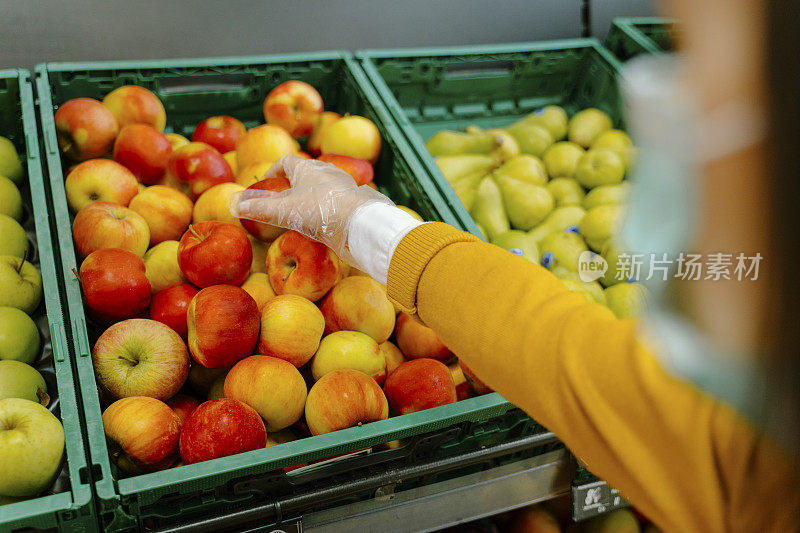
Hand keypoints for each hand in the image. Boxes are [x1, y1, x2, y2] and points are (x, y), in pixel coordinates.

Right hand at [231, 155, 393, 267]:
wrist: (360, 222)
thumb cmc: (321, 210)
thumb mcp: (285, 210)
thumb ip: (260, 208)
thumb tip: (234, 206)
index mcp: (308, 168)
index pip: (287, 162)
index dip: (274, 170)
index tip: (266, 181)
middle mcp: (327, 173)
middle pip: (306, 173)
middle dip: (293, 183)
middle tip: (281, 197)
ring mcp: (342, 188)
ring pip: (322, 187)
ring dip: (310, 196)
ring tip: (300, 211)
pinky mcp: (352, 203)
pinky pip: (334, 202)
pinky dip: (324, 209)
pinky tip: (321, 223)